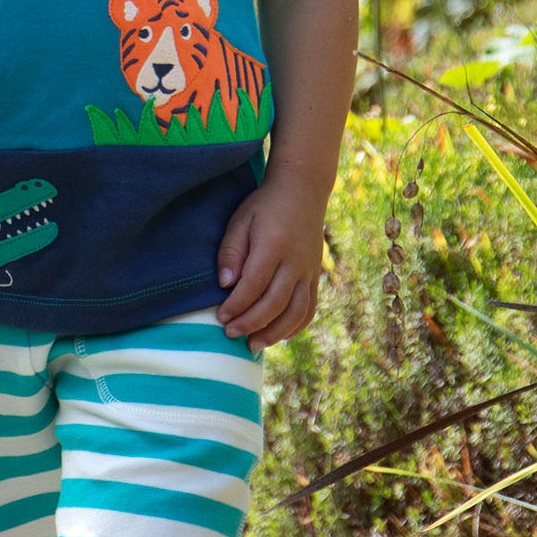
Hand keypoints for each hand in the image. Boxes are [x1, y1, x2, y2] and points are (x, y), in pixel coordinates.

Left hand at [214, 176, 328, 352]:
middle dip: (251, 323)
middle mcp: (296, 261)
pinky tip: (277, 336)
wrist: (302, 191)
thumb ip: (231, 252)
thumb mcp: (240, 220)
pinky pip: (309, 308)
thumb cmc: (264, 206)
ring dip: (274, 333)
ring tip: (253, 345)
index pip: (254, 284)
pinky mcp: (316, 276)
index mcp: (274, 245)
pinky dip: (295, 327)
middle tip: (230, 334)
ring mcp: (309, 271)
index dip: (237, 305)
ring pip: (296, 311)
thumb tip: (225, 285)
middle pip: (275, 302)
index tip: (221, 317)